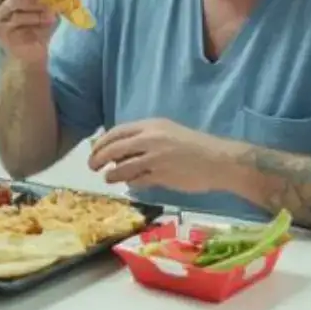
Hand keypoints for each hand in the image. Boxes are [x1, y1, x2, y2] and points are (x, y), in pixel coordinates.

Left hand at [88, 118, 233, 193]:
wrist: (218, 160)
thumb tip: (120, 149)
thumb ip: (145, 138)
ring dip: (112, 174)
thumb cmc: (194, 145)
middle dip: (98, 158)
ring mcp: (155, 158)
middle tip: (92, 166)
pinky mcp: (161, 175)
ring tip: (108, 178)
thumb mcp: (168, 132)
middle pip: (114, 148)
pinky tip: (130, 184)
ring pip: (122, 167)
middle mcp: (150, 139)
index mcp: (152, 125)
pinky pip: (137, 181)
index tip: (94, 150)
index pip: (117, 132)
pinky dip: (130, 183)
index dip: (102, 142)